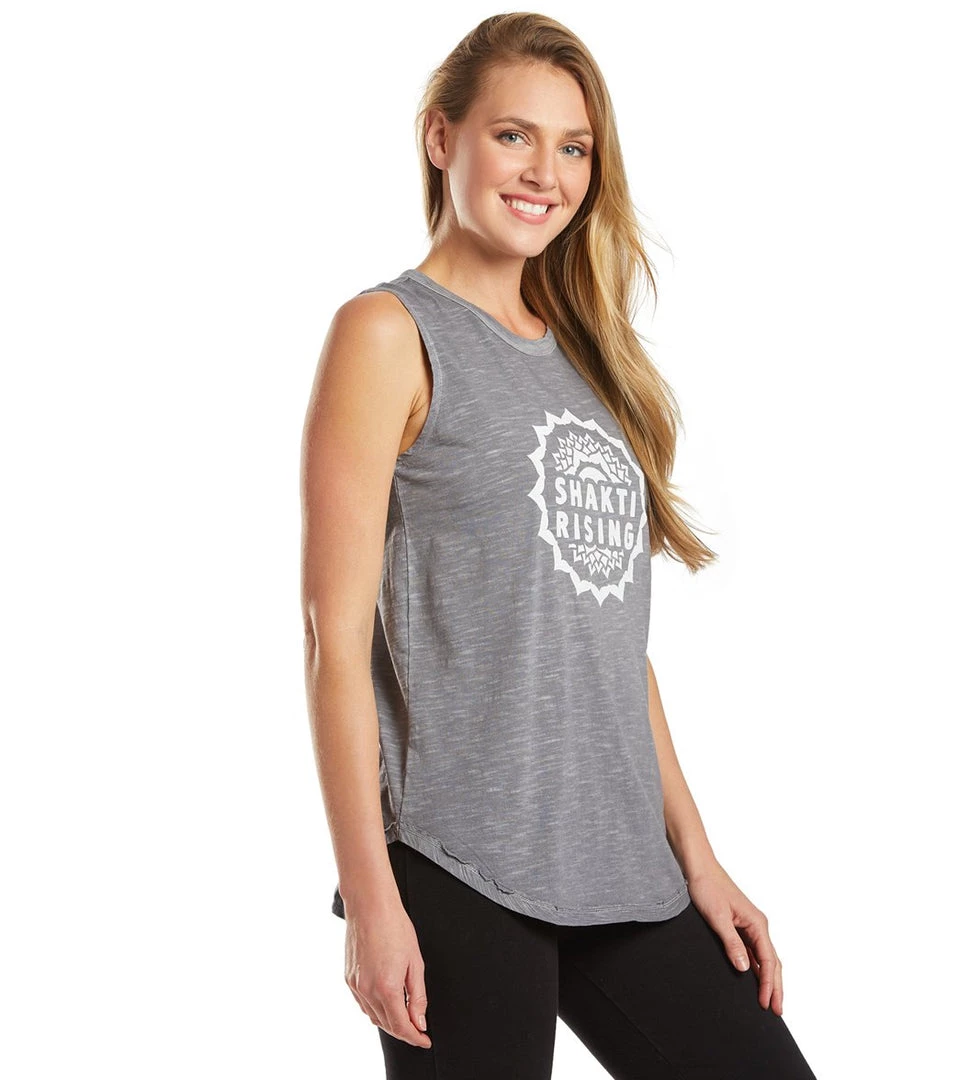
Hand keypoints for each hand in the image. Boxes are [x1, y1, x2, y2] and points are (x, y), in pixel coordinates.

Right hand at [343, 900, 431, 1048]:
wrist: (371, 906)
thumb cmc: (394, 926)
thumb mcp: (415, 962)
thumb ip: (418, 996)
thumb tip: (419, 1020)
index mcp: (386, 987)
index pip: (401, 1026)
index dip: (415, 1037)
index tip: (424, 1039)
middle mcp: (367, 990)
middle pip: (386, 1024)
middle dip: (403, 1030)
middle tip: (418, 1028)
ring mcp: (356, 985)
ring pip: (373, 1016)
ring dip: (389, 1022)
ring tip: (404, 1016)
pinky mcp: (348, 978)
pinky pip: (363, 1004)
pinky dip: (375, 1010)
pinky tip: (386, 1003)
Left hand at [686, 862, 783, 1015]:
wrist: (697, 868)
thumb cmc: (707, 887)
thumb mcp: (717, 917)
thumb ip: (731, 943)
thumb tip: (745, 969)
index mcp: (757, 923)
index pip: (768, 960)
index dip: (769, 984)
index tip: (766, 1003)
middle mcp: (757, 925)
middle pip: (772, 961)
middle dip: (775, 986)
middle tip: (776, 1010)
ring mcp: (749, 925)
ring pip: (764, 957)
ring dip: (767, 978)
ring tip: (769, 1000)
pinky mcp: (739, 925)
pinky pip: (753, 951)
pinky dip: (757, 967)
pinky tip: (754, 979)